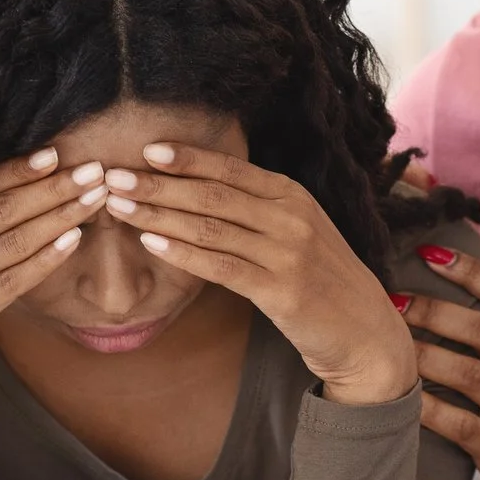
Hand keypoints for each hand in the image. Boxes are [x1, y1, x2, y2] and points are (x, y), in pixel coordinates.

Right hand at [0, 151, 108, 384]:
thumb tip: (4, 191)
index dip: (17, 170)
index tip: (55, 154)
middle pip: (2, 208)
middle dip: (52, 187)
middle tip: (93, 171)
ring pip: (12, 240)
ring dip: (58, 216)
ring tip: (95, 199)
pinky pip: (11, 282)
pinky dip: (44, 260)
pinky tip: (73, 242)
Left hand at [106, 144, 416, 405]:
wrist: (365, 331)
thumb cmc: (322, 281)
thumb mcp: (297, 232)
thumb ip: (257, 210)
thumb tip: (197, 191)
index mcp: (292, 195)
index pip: (231, 169)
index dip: (188, 157)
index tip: (146, 148)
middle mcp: (291, 216)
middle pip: (212, 194)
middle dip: (158, 184)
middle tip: (113, 176)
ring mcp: (288, 253)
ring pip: (211, 227)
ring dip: (159, 215)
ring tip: (119, 207)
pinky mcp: (281, 291)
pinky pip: (221, 267)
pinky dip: (183, 253)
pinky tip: (151, 244)